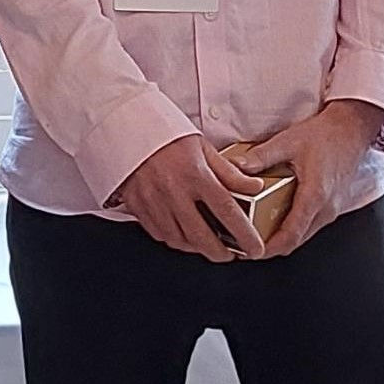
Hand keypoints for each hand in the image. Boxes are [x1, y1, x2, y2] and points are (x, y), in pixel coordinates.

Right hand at [114, 133, 270, 260]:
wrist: (129, 128)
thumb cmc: (168, 136)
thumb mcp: (204, 148)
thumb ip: (229, 172)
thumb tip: (254, 187)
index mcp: (196, 175)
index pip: (227, 212)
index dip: (244, 235)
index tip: (254, 248)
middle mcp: (174, 191)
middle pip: (201, 236)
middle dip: (219, 253)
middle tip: (230, 255)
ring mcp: (153, 201)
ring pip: (178, 239)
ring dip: (196, 248)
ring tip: (208, 245)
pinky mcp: (137, 206)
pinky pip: (159, 233)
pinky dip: (175, 239)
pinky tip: (184, 235)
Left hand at [229, 99, 383, 257]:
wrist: (354, 128)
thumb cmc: (325, 134)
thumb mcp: (288, 141)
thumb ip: (260, 156)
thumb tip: (234, 168)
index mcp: (315, 196)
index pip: (290, 236)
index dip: (268, 249)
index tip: (249, 252)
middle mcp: (326, 208)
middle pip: (295, 241)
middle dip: (270, 247)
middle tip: (245, 243)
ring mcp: (332, 209)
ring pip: (304, 235)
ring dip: (282, 238)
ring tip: (256, 232)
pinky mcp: (333, 205)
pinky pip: (311, 225)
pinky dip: (293, 227)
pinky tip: (274, 218)